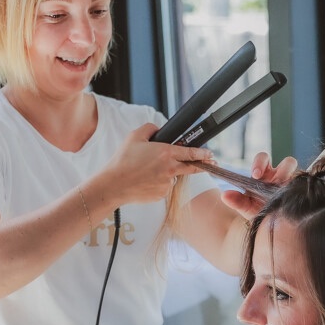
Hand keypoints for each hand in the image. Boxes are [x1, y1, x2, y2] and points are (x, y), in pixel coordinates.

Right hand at [96, 124, 212, 209]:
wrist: (113, 185)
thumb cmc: (122, 161)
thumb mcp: (135, 136)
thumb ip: (151, 129)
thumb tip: (159, 130)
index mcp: (166, 153)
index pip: (191, 153)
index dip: (203, 153)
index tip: (211, 154)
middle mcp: (170, 170)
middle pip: (191, 167)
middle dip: (202, 165)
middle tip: (210, 163)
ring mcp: (166, 184)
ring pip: (173, 177)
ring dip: (167, 173)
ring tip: (146, 172)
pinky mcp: (160, 195)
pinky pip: (163, 187)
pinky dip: (158, 184)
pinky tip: (144, 181)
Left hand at [218, 151, 300, 219]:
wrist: (268, 227)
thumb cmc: (257, 211)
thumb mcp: (245, 207)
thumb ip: (235, 201)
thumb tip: (224, 195)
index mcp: (265, 173)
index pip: (264, 158)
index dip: (260, 163)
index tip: (255, 175)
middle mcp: (280, 175)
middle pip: (288, 162)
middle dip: (282, 169)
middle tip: (275, 182)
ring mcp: (293, 184)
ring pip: (301, 176)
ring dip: (293, 179)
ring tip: (285, 191)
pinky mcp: (302, 193)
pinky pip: (305, 187)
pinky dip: (300, 191)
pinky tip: (293, 201)